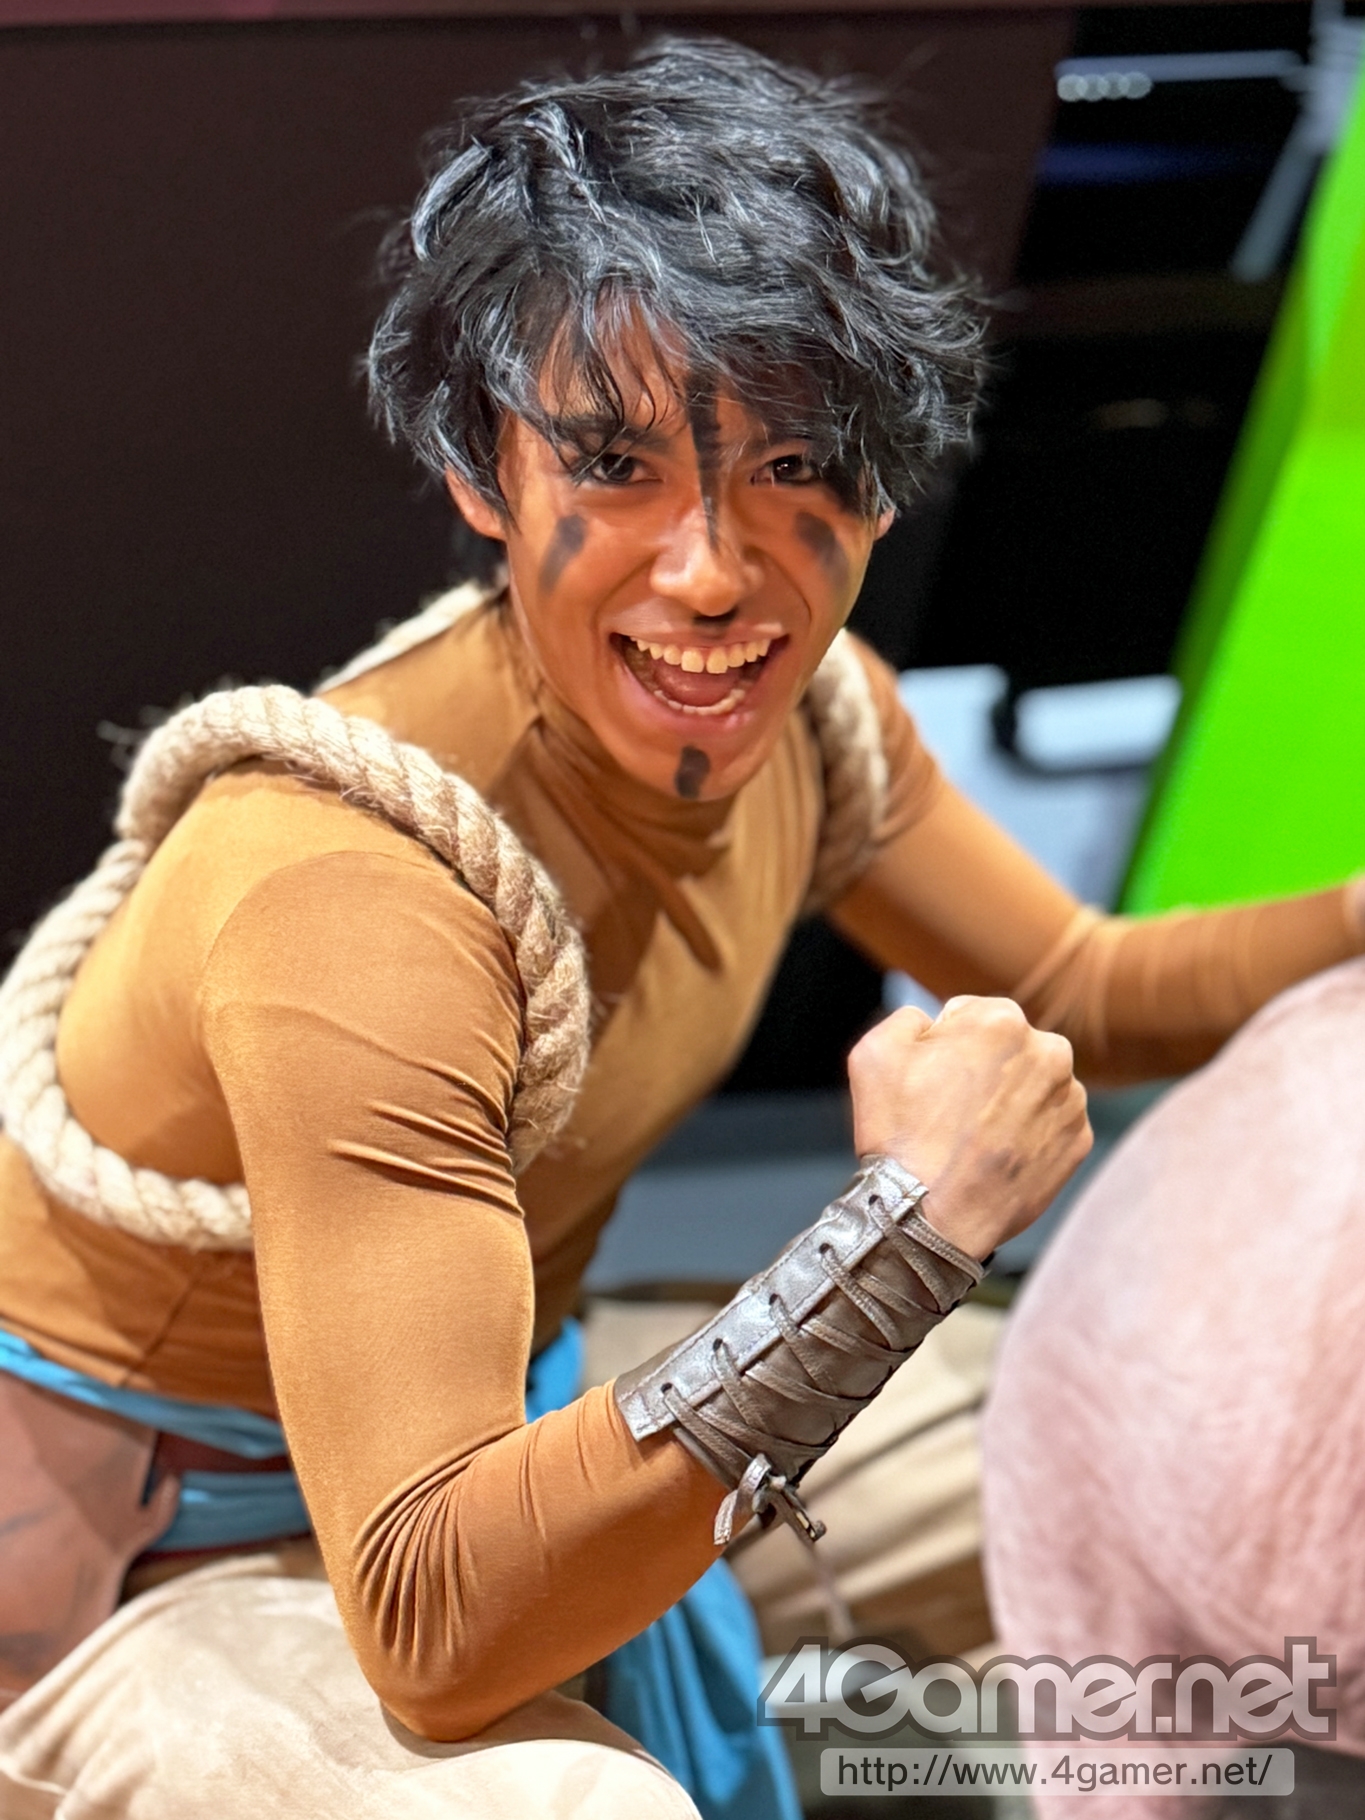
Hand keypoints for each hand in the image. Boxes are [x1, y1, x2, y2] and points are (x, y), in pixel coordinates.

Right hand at [847, 997, 1090, 1258]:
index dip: (942, 1048)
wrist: (929, 1218)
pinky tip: (996, 1156)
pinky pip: (1051, 1125)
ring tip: (974, 1138)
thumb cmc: (899, 1134)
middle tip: (951, 1111)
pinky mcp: (1079, 1141)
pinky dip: (1028, 1135)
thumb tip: (932, 1020)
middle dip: (983, 1070)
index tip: (931, 1081)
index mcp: (1001, 1018)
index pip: (969, 1015)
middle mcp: (1049, 1050)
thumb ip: (909, 1017)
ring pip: (1033, 1085)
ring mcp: (1070, 1099)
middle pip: (1008, 1049)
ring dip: (1009, 1101)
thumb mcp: (873, 1052)